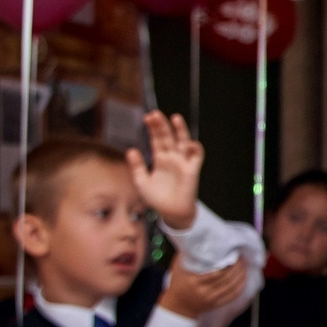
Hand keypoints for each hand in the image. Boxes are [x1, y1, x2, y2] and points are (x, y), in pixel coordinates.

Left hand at [127, 112, 204, 230]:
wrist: (170, 212)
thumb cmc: (156, 198)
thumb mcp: (141, 182)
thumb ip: (136, 166)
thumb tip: (131, 150)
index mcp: (159, 159)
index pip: (156, 139)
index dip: (153, 128)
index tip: (147, 117)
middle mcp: (172, 158)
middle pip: (168, 137)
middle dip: (162, 126)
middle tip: (154, 114)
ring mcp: (182, 162)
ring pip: (183, 142)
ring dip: (180, 130)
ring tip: (175, 118)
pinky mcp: (192, 170)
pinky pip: (196, 156)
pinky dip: (195, 149)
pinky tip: (189, 143)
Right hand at [157, 256, 246, 320]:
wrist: (178, 304)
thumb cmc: (178, 282)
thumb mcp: (179, 267)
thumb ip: (189, 254)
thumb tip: (200, 238)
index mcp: (194, 281)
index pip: (216, 272)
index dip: (228, 263)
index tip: (233, 253)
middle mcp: (203, 291)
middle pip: (226, 279)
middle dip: (237, 267)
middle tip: (241, 257)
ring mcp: (211, 299)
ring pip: (232, 287)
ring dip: (241, 275)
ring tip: (244, 264)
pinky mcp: (217, 304)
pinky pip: (233, 295)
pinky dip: (241, 285)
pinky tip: (244, 277)